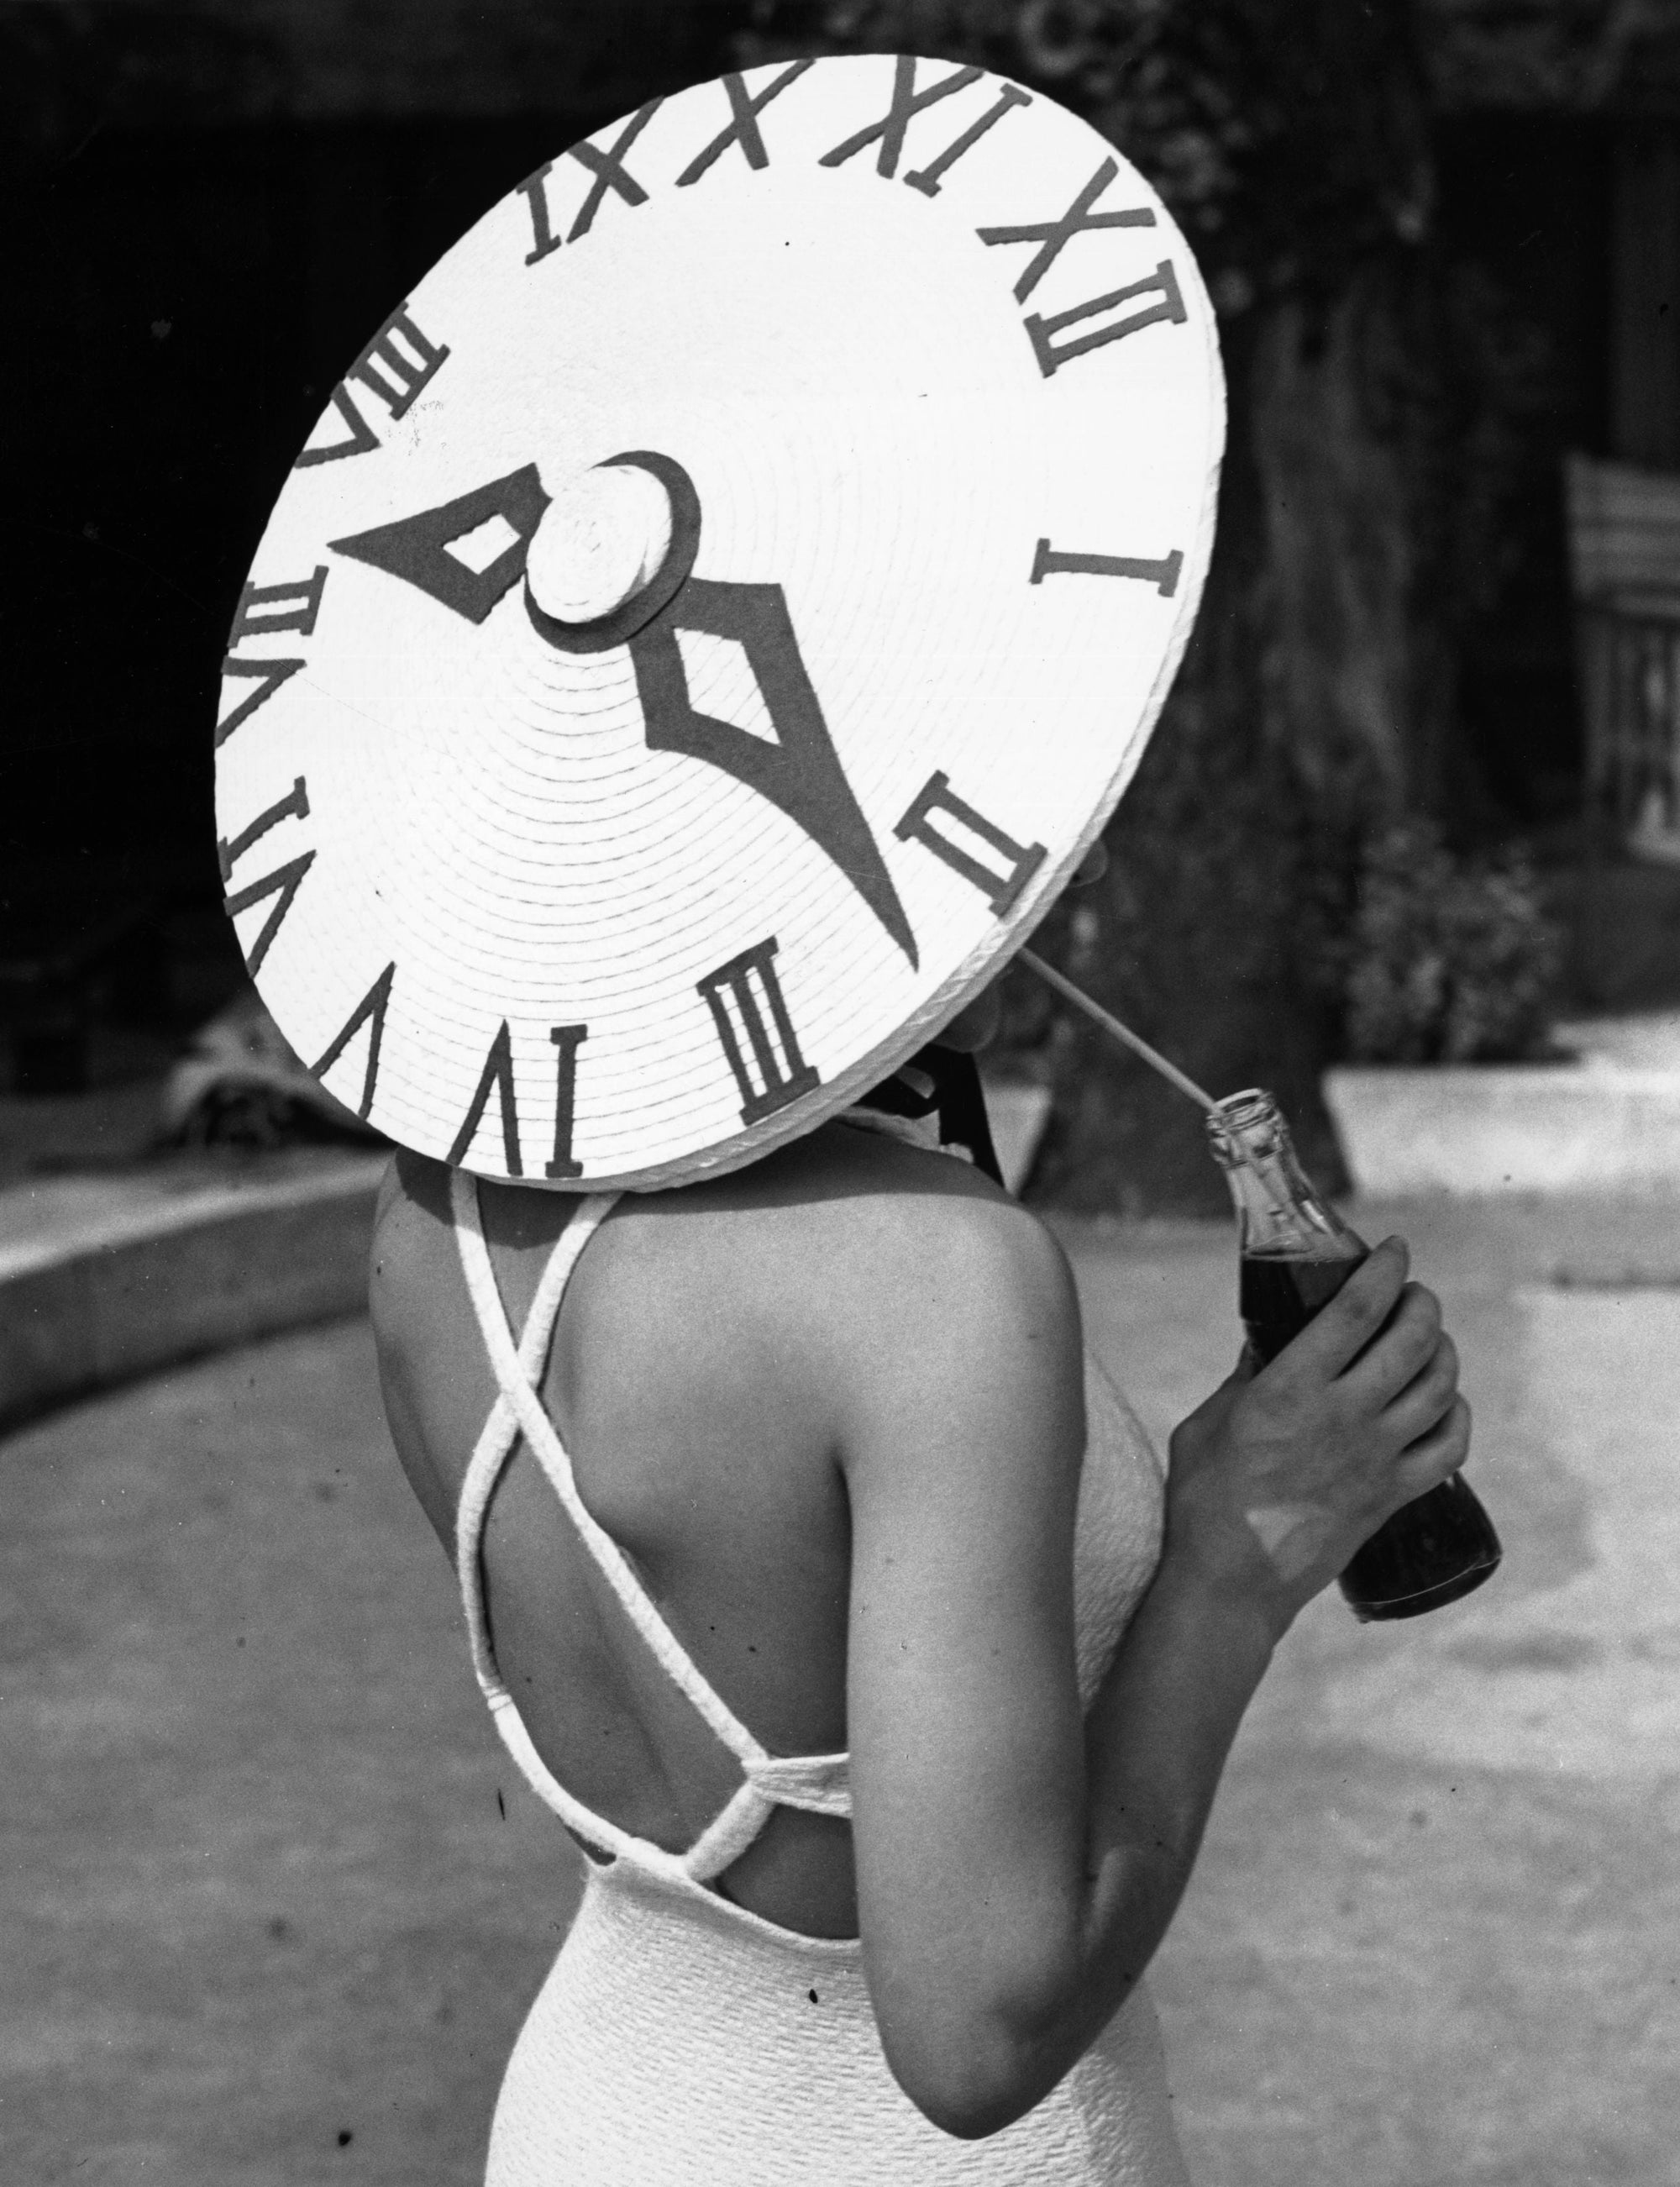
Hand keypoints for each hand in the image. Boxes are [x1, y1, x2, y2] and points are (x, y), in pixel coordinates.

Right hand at [1164, 1238, 1471, 1633]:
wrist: (1230, 1582)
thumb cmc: (1205, 1501)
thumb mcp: (1208, 1423)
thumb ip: (1242, 1380)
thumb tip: (1265, 1345)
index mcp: (1292, 1389)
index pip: (1356, 1310)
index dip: (1383, 1269)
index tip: (1395, 1248)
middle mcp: (1344, 1416)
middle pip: (1411, 1339)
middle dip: (1421, 1303)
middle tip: (1413, 1293)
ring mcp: (1376, 1457)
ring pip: (1439, 1386)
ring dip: (1443, 1351)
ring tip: (1431, 1339)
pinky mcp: (1392, 1495)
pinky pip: (1450, 1446)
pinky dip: (1457, 1415)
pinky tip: (1445, 1403)